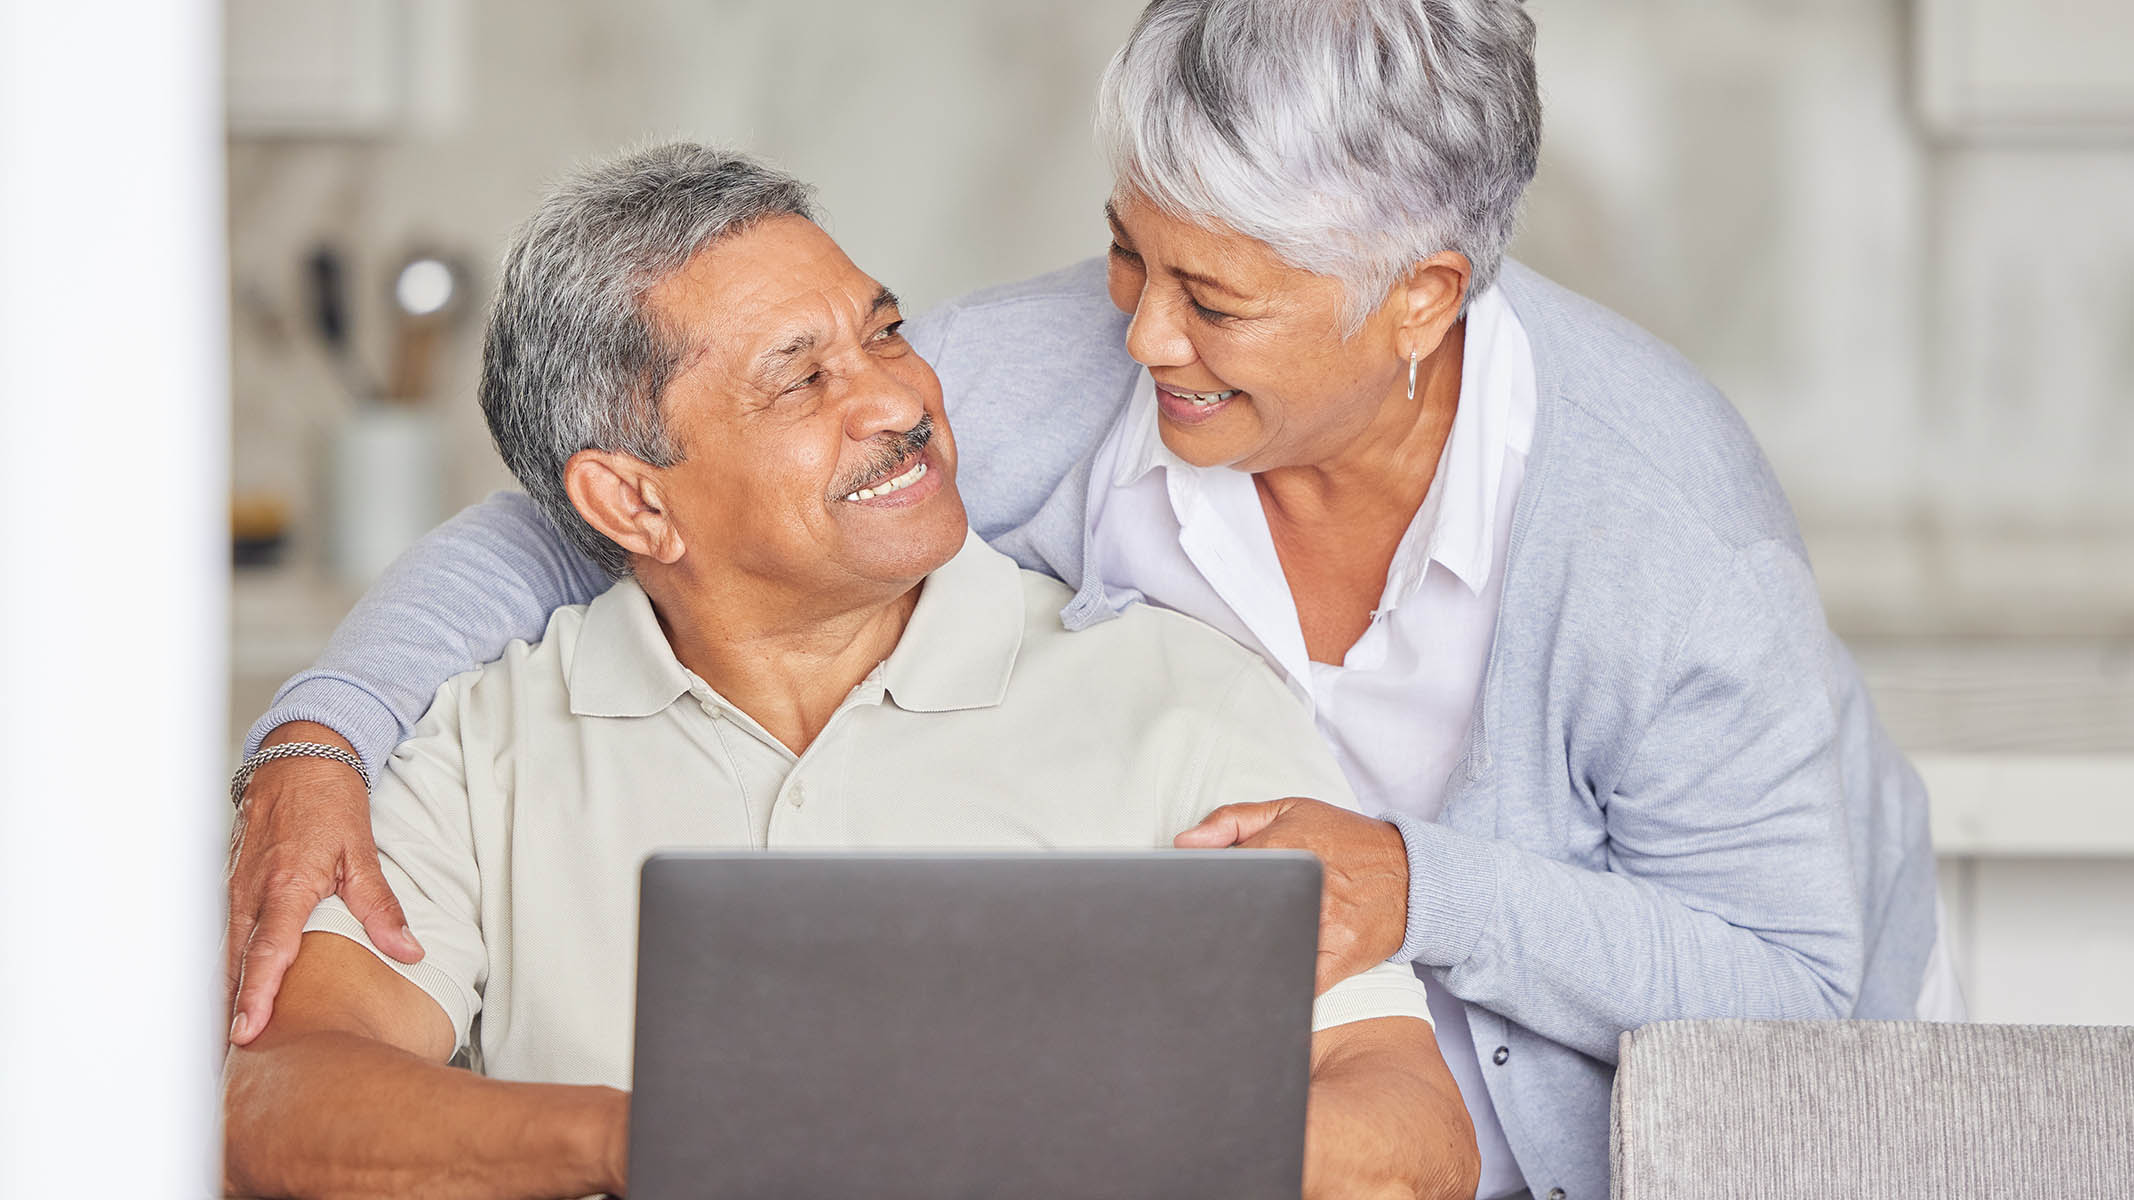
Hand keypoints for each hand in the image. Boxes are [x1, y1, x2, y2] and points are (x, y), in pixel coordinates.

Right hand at [226, 721, 421, 1044]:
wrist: (297, 760)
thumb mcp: (361, 851)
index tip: (247, 1032)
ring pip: (224, 954)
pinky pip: (223, 938)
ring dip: (223, 996)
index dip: (257, 995)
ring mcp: (235, 891)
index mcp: (286, 886)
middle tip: (232, 1059)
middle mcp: (252, 893)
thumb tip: (408, 952)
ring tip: (226, 1043)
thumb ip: (381, 907)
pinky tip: (227, 999)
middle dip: (230, 1011)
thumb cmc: (328, 802)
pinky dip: (224, 970)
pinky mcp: (231, 889)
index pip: (269, 951)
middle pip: (236, 964)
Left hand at [1175, 797, 1408, 993]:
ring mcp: (1324, 928)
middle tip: (1187, 941)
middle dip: (1210, 932)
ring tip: (1214, 966)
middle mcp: (1305, 890)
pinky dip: (1272, 992)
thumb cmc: (1346, 840)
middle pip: (1236, 921)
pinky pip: (1297, 987)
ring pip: (1262, 955)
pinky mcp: (1339, 960)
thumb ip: (1232, 820)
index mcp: (1285, 850)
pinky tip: (1249, 996)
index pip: (1219, 878)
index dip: (1193, 894)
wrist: (1412, 873)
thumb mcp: (1291, 811)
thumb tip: (1183, 841)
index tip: (1180, 906)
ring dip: (1235, 963)